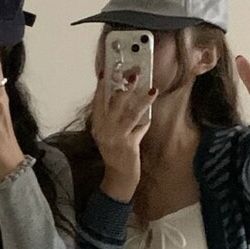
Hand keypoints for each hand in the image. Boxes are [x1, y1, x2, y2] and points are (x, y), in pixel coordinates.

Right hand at [91, 71, 157, 201]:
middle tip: (134, 75)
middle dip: (125, 88)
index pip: (98, 101)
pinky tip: (150, 116)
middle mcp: (103, 130)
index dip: (102, 86)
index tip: (106, 72)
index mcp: (97, 125)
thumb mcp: (110, 133)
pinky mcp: (128, 145)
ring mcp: (115, 137)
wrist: (119, 176)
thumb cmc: (115, 152)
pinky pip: (140, 128)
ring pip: (130, 114)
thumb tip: (126, 96)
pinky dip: (146, 122)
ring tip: (152, 90)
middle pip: (114, 104)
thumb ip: (115, 117)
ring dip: (142, 100)